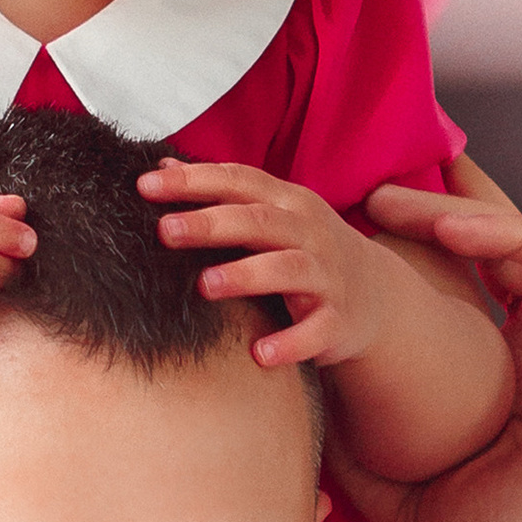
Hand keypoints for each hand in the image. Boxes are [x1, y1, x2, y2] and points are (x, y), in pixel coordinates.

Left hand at [140, 160, 384, 366]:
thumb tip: (159, 167)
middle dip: (211, 224)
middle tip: (164, 231)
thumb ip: (220, 193)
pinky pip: (315, 331)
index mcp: (286, 202)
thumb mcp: (270, 214)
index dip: (193, 181)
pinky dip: (290, 343)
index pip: (238, 181)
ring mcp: (326, 276)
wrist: (376, 294)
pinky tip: (258, 355)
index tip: (145, 186)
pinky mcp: (338, 320)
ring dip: (246, 276)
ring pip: (286, 270)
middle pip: (258, 222)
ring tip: (205, 285)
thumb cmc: (304, 249)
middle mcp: (308, 233)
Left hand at [354, 159, 521, 521]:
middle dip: (420, 225)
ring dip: (451, 214)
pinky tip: (452, 225)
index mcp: (511, 389)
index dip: (403, 277)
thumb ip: (368, 467)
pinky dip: (508, 228)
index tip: (339, 259)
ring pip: (517, 241)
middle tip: (357, 201)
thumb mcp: (420, 510)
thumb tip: (307, 426)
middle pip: (483, 261)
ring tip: (385, 201)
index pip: (453, 310)